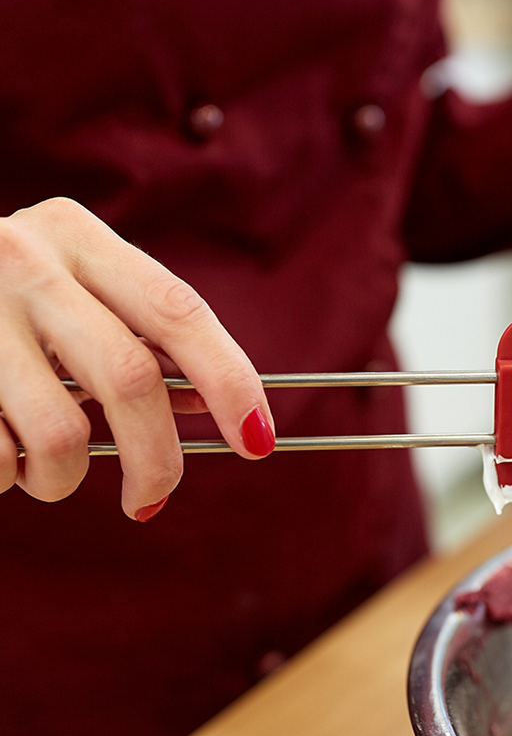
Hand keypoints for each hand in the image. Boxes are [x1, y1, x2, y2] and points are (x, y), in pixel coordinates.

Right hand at [0, 198, 272, 519]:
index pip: (180, 312)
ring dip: (62, 479)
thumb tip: (214, 409)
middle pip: (130, 379)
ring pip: (58, 433)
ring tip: (44, 474)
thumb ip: (136, 338)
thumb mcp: (67, 290)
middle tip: (152, 500)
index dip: (232, 382)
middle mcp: (21, 258)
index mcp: (74, 235)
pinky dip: (2, 476)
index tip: (260, 441)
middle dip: (159, 460)